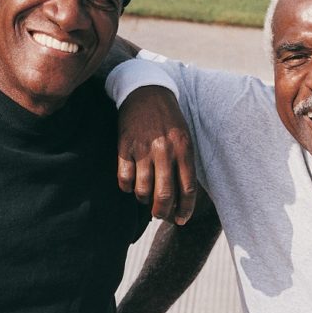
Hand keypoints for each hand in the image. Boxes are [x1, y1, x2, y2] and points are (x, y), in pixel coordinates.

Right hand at [117, 86, 196, 223]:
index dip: (185, 210)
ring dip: (144, 199)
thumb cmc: (168, 120)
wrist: (146, 92)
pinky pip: (124, 178)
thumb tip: (179, 198)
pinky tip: (130, 184)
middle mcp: (165, 151)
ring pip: (142, 191)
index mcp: (184, 149)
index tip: (182, 220)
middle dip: (162, 213)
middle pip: (164, 196)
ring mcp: (143, 149)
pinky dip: (126, 187)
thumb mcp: (184, 139)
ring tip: (145, 196)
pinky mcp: (125, 147)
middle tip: (160, 215)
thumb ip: (184, 165)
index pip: (187, 189)